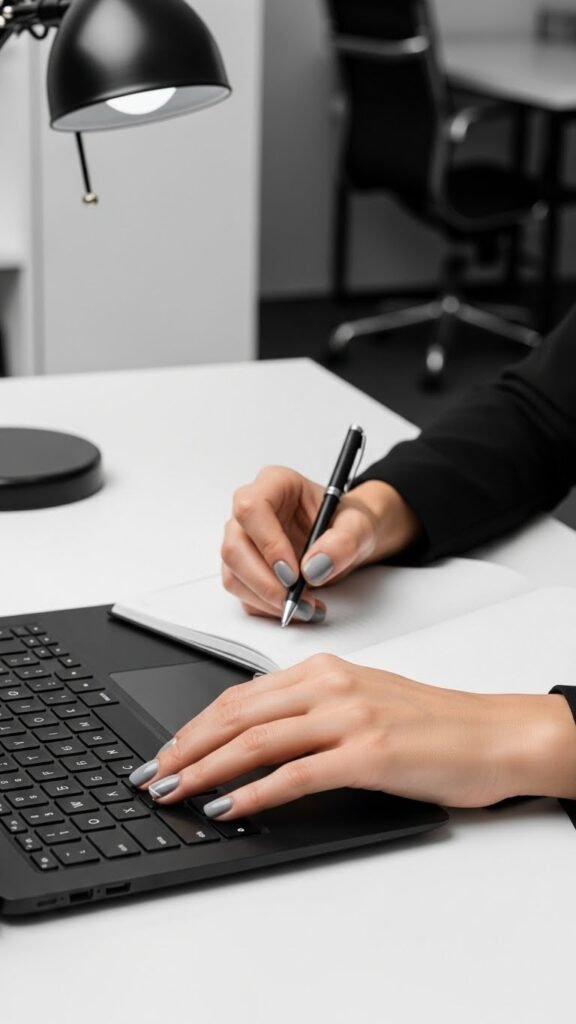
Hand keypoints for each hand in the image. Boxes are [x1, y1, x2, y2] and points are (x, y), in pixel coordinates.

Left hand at [130, 655, 575, 816]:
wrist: (491, 734)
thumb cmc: (431, 723)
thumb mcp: (362, 701)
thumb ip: (311, 712)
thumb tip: (256, 741)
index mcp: (324, 670)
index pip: (242, 695)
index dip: (196, 724)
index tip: (168, 748)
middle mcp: (330, 686)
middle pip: (238, 714)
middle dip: (187, 746)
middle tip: (154, 773)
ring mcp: (348, 718)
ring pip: (257, 740)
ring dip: (207, 768)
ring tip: (176, 790)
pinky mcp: (367, 754)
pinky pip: (296, 774)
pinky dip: (255, 791)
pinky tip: (229, 806)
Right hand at [221, 466, 420, 621]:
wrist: (347, 538)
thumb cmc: (347, 522)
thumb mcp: (358, 526)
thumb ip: (343, 542)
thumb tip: (315, 567)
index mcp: (274, 484)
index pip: (252, 508)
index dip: (268, 543)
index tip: (292, 573)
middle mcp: (251, 511)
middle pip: (234, 546)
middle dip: (264, 581)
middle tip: (296, 600)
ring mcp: (243, 540)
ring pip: (233, 574)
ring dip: (266, 599)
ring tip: (305, 608)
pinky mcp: (244, 567)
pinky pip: (243, 593)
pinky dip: (268, 608)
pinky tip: (298, 607)